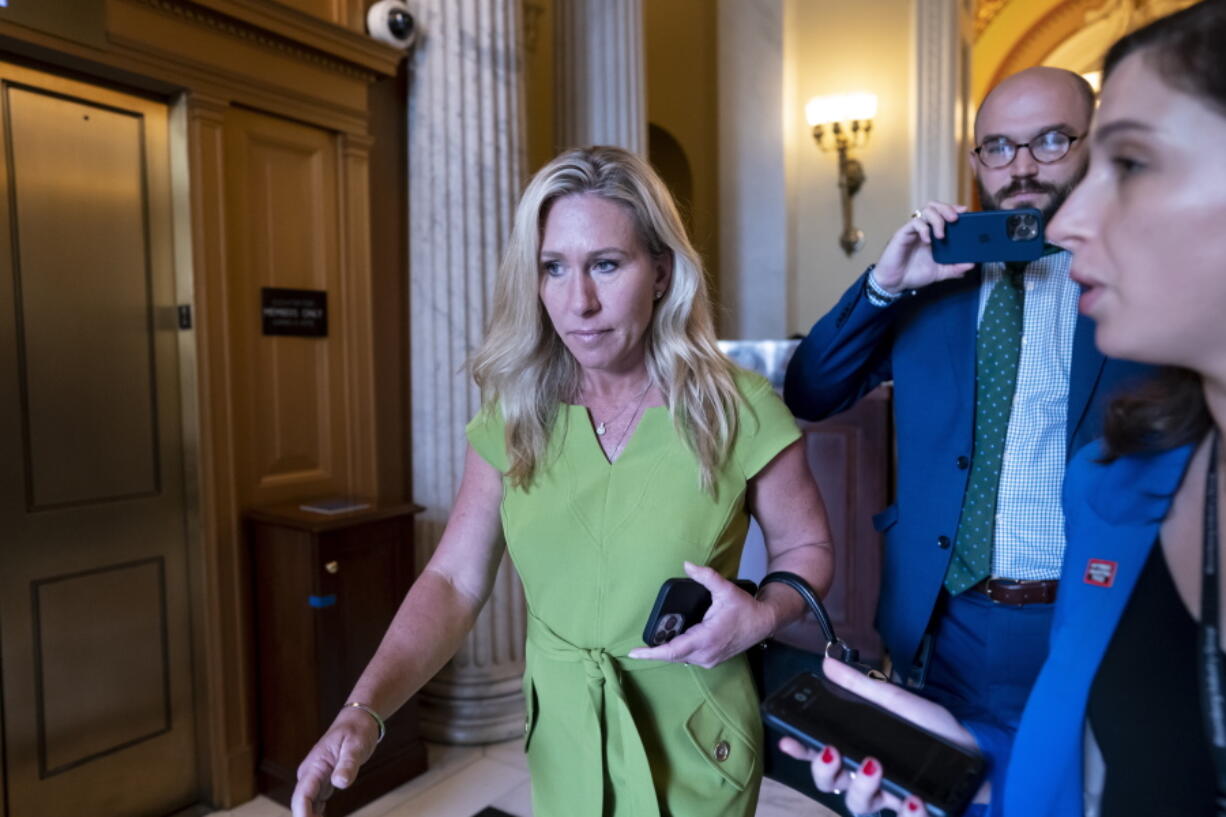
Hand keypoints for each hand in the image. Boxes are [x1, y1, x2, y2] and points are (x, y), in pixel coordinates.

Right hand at [291, 707, 380, 816]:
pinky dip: (317, 814)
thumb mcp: (356, 745)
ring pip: (306, 805)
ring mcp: (314, 778)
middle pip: (301, 803)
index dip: (303, 814)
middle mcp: (310, 773)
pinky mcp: (321, 781)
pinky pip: (315, 803)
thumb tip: (340, 782)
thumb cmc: (356, 730)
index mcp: (315, 765)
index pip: (302, 795)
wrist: (356, 720)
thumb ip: (348, 764)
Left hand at [627, 562, 772, 667]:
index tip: (634, 653)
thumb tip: (687, 565)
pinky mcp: (712, 660)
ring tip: (652, 643)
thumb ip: (706, 577)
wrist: (764, 623)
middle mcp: (706, 654)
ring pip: (680, 658)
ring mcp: (709, 660)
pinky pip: (688, 658)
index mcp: (706, 638)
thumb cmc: (745, 608)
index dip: (651, 653)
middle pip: (673, 655)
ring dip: (667, 650)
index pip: (673, 650)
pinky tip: (671, 642)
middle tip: (639, 645)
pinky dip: (678, 651)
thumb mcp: (726, 589)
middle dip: (655, 650)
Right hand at [778, 656, 978, 814]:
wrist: (979, 751)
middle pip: (832, 785)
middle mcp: (869, 777)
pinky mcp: (915, 809)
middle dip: (825, 771)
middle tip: (832, 752)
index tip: (788, 738)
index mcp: (860, 750)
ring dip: (863, 787)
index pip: (821, 754)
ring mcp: (891, 796)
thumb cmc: (935, 728)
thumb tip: (827, 665)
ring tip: (876, 766)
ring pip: (859, 805)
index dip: (800, 750)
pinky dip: (906, 813)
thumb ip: (860, 687)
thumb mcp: (897, 702)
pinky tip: (911, 798)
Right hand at [871, 201, 975, 293]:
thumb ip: (955, 268)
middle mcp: (924, 229)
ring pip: (926, 210)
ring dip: (937, 219)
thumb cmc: (914, 274)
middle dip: (947, 208)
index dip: (954, 209)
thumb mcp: (940, 273)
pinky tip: (928, 241)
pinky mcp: (903, 234)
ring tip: (942, 234)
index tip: (966, 212)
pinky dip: (924, 229)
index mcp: (933, 235)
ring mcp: (914, 230)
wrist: (895, 283)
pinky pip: (914, 223)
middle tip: (955, 219)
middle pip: (935, 206)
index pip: (944, 213)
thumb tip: (971, 264)